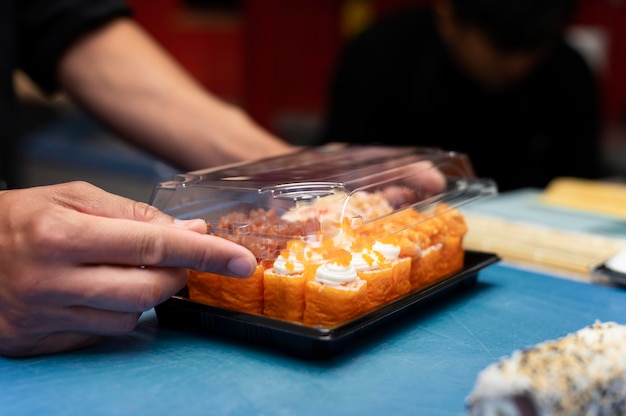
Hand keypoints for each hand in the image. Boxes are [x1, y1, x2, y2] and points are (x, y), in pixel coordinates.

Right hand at [0, 182, 256, 356]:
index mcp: (62, 234)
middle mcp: (51, 280)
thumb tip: (191, 233)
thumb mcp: (74, 197)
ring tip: (126, 270)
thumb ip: (135, 215)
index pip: (153, 246)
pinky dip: (117, 313)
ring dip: (146, 294)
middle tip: (177, 260)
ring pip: (129, 318)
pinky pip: (101, 334)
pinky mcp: (37, 340)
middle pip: (148, 291)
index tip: (240, 260)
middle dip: (177, 276)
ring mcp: (42, 316)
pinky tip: (100, 292)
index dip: (204, 254)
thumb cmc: (22, 217)